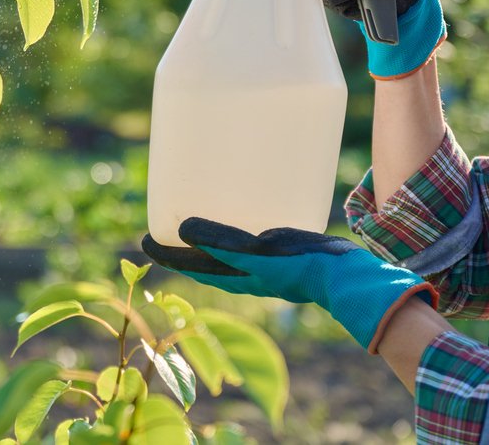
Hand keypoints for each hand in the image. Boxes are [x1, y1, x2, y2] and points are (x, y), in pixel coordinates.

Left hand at [142, 217, 435, 352]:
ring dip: (207, 240)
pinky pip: (249, 242)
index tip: (142, 241)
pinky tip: (242, 212)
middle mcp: (246, 273)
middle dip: (182, 247)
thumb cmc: (300, 267)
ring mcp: (264, 265)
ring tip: (194, 216)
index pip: (191, 266)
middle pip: (204, 260)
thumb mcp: (256, 254)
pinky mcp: (281, 252)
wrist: (346, 276)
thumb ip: (220, 241)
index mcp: (236, 276)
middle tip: (162, 224)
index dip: (166, 255)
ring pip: (225, 253)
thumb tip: (182, 228)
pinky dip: (234, 232)